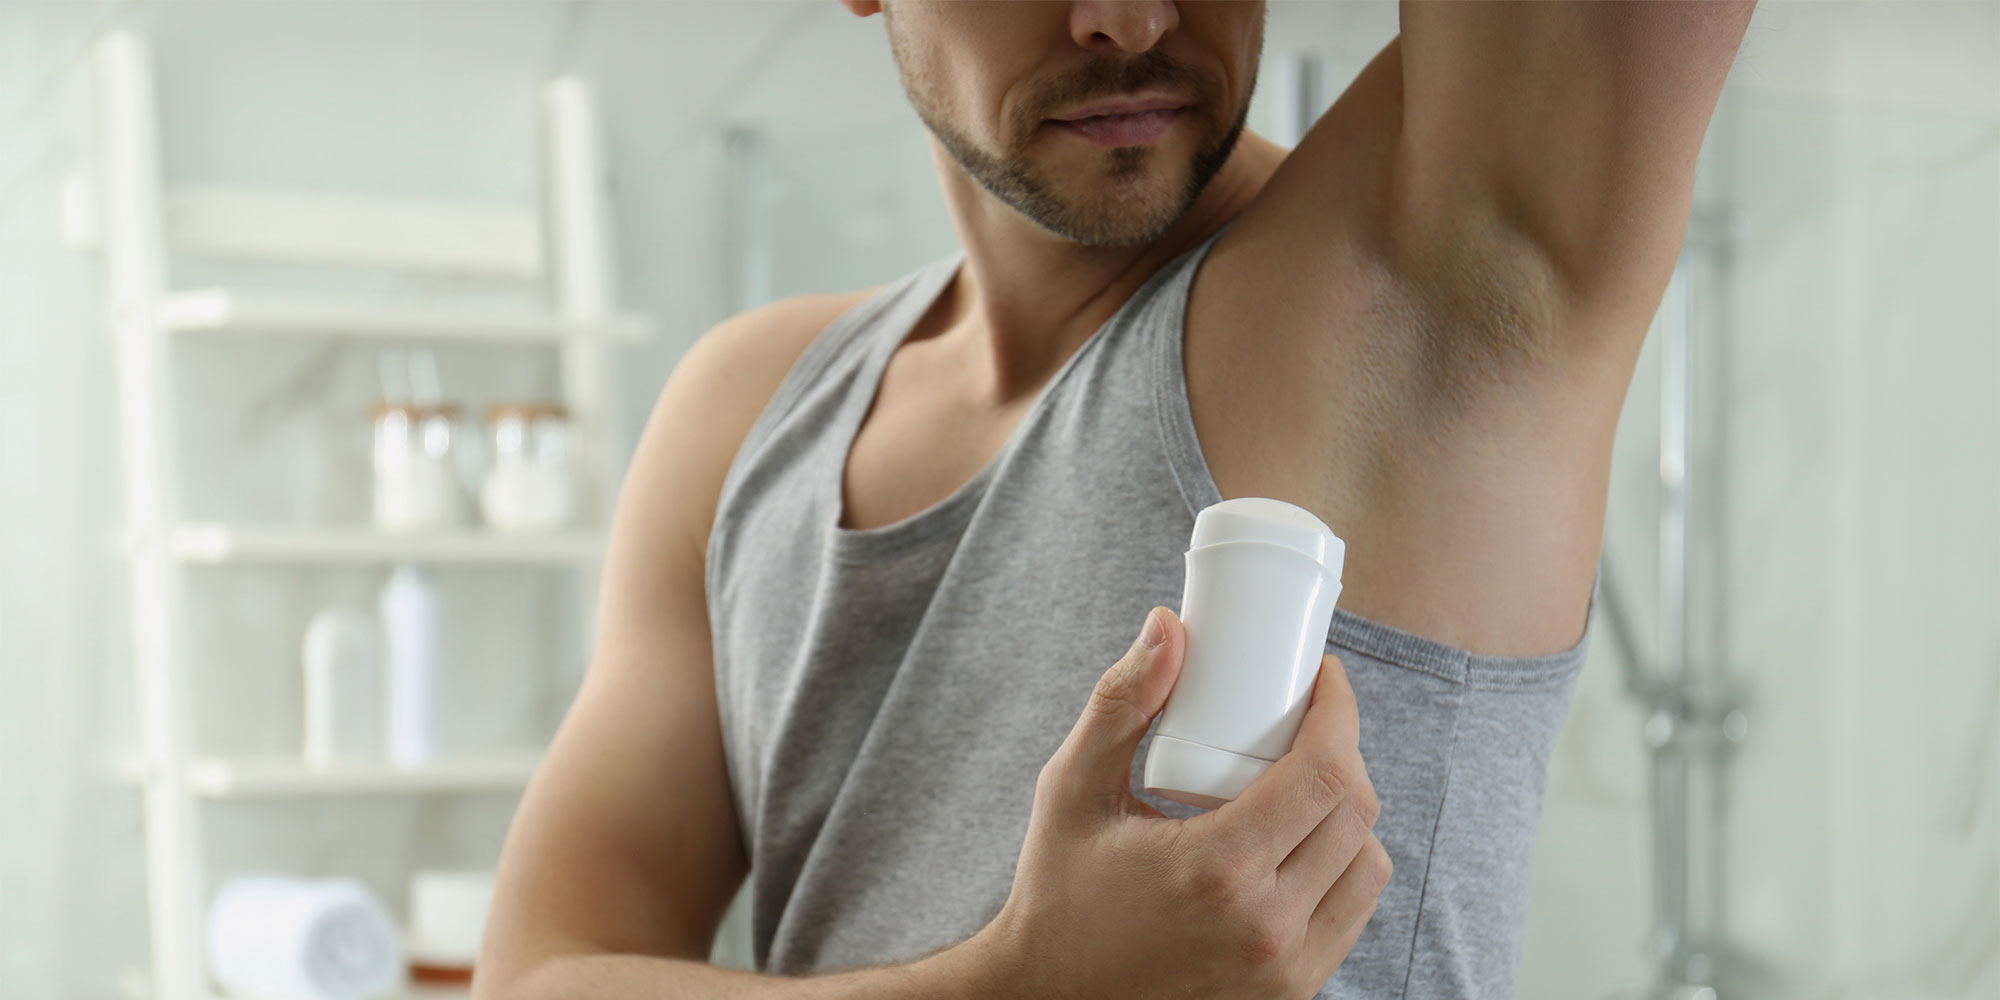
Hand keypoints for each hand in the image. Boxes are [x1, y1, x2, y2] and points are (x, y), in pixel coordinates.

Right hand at [968, 606, 1390, 999]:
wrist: (1052, 996)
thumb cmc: (1059, 891)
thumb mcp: (1072, 788)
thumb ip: (1121, 703)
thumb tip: (1170, 626)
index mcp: (1219, 871)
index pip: (1326, 775)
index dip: (1340, 711)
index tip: (1323, 679)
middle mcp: (1267, 927)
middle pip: (1356, 814)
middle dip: (1343, 750)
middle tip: (1305, 720)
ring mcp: (1286, 970)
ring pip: (1368, 866)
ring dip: (1347, 813)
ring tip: (1302, 781)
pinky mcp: (1292, 992)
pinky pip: (1352, 913)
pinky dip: (1341, 866)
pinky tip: (1299, 839)